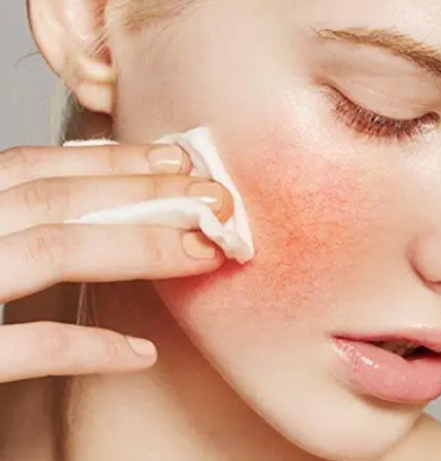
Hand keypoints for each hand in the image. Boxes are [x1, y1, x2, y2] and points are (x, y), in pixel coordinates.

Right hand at [0, 142, 233, 382]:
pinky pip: (31, 347)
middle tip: (215, 200)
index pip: (30, 169)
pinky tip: (143, 354)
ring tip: (204, 254)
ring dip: (138, 248)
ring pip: (53, 252)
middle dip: (145, 195)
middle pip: (54, 200)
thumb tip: (94, 213)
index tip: (176, 161)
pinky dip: (91, 347)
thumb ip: (14, 227)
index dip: (107, 161)